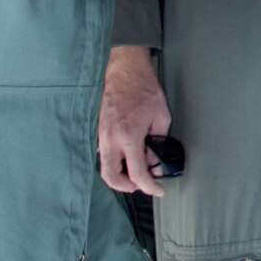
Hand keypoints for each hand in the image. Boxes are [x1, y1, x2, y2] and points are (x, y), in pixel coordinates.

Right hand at [98, 44, 172, 197]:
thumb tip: (154, 160)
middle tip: (142, 184)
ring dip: (119, 176)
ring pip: (105, 168)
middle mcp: (111, 139)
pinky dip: (115, 163)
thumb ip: (159, 142)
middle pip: (112, 177)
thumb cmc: (144, 90)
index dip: (149, 186)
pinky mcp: (99, 132)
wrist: (125, 71)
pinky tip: (128, 158)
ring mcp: (102, 136)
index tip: (158, 189)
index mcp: (128, 136)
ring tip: (136, 172)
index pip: (137, 173)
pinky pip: (104, 155)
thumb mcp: (161, 116)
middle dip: (127, 187)